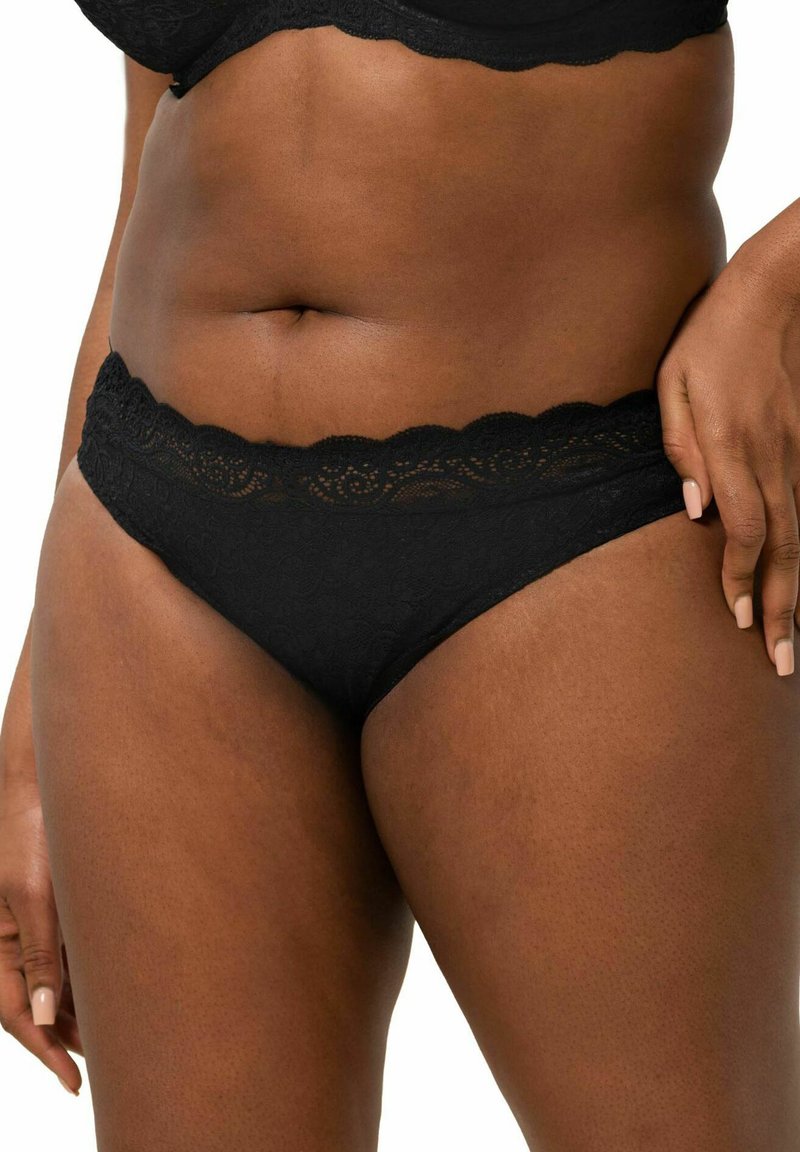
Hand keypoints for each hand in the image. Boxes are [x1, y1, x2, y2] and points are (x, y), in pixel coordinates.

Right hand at [0, 662, 82, 1096]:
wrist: (51, 767)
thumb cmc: (33, 821)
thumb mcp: (36, 890)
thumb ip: (43, 952)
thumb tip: (47, 1016)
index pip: (15, 1011)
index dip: (44, 1050)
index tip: (76, 1081)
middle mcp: (13, 932)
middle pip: (38, 1000)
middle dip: (70, 1033)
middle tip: (109, 1062)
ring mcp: (37, 917)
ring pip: (59, 976)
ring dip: (85, 1004)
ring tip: (125, 1031)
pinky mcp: (60, 898)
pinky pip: (73, 947)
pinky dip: (92, 971)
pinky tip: (123, 984)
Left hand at [656, 254, 799, 674]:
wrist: (783, 287)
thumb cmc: (715, 333)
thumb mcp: (676, 381)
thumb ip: (681, 448)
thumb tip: (694, 510)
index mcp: (734, 446)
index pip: (743, 530)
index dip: (739, 578)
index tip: (734, 620)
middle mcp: (775, 458)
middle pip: (783, 548)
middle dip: (780, 609)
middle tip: (782, 662)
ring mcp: (799, 451)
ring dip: (798, 591)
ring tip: (795, 639)